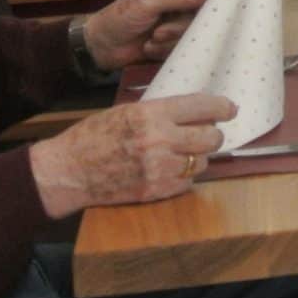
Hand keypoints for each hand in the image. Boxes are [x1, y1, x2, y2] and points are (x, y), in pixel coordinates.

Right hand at [28, 93, 235, 216]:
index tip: (230, 109)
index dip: (222, 107)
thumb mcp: (127, 112)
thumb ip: (162, 112)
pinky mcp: (154, 191)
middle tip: (206, 135)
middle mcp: (158, 140)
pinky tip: (168, 170)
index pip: (202, 106)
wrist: (67, 171)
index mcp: (151, 115)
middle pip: (211, 137)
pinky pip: (186, 182)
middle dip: (212, 135)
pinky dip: (183, 177)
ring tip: (181, 153)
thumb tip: (196, 111)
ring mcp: (157, 168)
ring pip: (201, 161)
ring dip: (197, 157)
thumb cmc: (93, 137)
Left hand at [81, 0, 213, 71]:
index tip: (201, 15)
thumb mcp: (147, 2)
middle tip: (160, 32)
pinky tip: (150, 48)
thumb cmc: (119, 18)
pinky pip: (183, 48)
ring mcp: (178, 24)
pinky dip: (166, 50)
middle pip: (203, 15)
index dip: (209, 2)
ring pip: (193, 33)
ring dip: (171, 41)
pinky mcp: (174, 42)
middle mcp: (181, 3)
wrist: (99, 48)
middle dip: (181, 28)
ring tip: (151, 40)